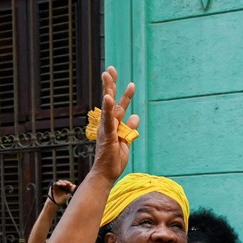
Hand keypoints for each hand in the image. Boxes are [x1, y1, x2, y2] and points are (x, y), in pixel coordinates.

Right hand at [49, 179, 76, 206]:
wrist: (55, 203)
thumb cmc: (61, 200)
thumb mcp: (67, 196)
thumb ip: (71, 190)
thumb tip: (75, 185)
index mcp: (65, 188)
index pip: (68, 184)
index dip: (70, 184)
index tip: (71, 185)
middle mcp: (61, 186)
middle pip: (65, 182)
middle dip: (67, 182)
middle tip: (69, 184)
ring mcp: (57, 186)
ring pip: (60, 181)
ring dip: (63, 182)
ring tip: (64, 184)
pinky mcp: (53, 186)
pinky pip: (55, 183)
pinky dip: (58, 183)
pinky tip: (60, 184)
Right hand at [91, 66, 139, 182]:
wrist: (106, 174)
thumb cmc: (114, 160)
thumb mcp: (126, 141)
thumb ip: (129, 128)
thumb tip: (135, 116)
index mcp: (113, 125)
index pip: (117, 104)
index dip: (119, 91)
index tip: (121, 78)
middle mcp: (108, 123)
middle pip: (110, 100)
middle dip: (111, 83)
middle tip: (110, 68)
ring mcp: (107, 128)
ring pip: (109, 105)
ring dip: (108, 89)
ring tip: (107, 74)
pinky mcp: (108, 134)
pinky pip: (108, 119)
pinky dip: (108, 108)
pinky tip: (108, 97)